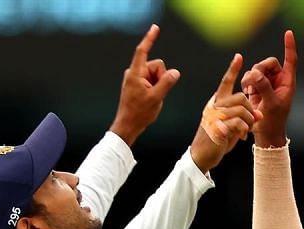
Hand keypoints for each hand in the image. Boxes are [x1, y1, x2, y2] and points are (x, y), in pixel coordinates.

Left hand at [110, 24, 180, 145]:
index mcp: (135, 73)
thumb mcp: (156, 98)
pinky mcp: (138, 84)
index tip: (155, 28)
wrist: (128, 125)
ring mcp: (136, 78)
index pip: (142, 51)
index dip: (150, 39)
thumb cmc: (139, 113)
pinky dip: (155, 88)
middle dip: (161, 77)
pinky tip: (150, 99)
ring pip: (156, 74)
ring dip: (158, 84)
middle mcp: (134, 73)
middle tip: (156, 93)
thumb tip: (175, 72)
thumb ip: (167, 83)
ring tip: (152, 98)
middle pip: (156, 65)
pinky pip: (153, 80)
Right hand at [190, 54, 259, 172]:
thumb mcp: (232, 125)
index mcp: (216, 102)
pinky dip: (244, 130)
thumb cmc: (218, 139)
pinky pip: (239, 122)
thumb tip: (258, 114)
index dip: (233, 69)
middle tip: (252, 122)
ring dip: (249, 121)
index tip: (239, 57)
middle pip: (241, 97)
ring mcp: (215, 116)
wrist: (202, 155)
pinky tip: (241, 137)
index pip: (225, 82)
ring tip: (246, 130)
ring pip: (242, 109)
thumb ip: (243, 117)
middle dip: (251, 109)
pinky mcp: (218, 127)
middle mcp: (214, 106)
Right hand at [241, 30, 296, 147]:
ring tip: (250, 90)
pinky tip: (247, 91)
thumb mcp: (271, 103)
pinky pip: (250, 77)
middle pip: (268, 63)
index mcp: (288, 82)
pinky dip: (247, 81)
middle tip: (254, 81)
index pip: (290, 60)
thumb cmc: (273, 120)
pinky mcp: (257, 87)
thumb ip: (264, 87)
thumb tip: (256, 73)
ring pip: (257, 69)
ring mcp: (267, 83)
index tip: (288, 33)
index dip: (289, 47)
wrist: (265, 132)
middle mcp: (278, 80)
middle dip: (260, 69)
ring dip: (251, 77)